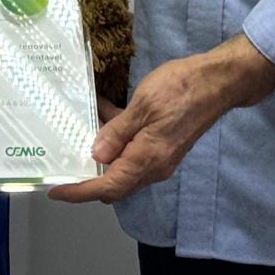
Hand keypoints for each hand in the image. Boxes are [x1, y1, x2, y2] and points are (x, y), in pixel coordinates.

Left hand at [48, 34, 274, 205]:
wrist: (217, 82)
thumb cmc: (181, 90)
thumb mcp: (142, 106)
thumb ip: (118, 132)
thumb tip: (97, 156)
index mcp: (147, 159)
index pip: (108, 187)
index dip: (80, 192)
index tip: (57, 191)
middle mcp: (154, 165)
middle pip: (114, 181)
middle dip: (89, 173)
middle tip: (64, 156)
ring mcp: (160, 156)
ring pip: (123, 163)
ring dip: (103, 149)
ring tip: (82, 122)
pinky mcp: (164, 143)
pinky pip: (134, 148)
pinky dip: (118, 135)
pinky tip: (105, 109)